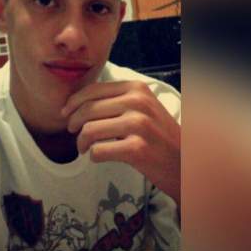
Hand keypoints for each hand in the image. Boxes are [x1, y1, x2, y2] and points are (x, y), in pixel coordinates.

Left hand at [62, 81, 180, 205]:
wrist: (185, 161)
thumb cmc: (158, 134)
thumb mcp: (142, 107)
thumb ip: (115, 100)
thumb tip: (76, 102)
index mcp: (136, 88)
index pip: (93, 90)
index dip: (73, 102)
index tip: (65, 113)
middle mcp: (137, 102)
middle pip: (87, 109)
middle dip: (73, 122)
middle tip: (72, 132)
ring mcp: (138, 125)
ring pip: (89, 130)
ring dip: (80, 142)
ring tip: (83, 147)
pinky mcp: (137, 149)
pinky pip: (98, 151)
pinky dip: (92, 156)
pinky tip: (96, 157)